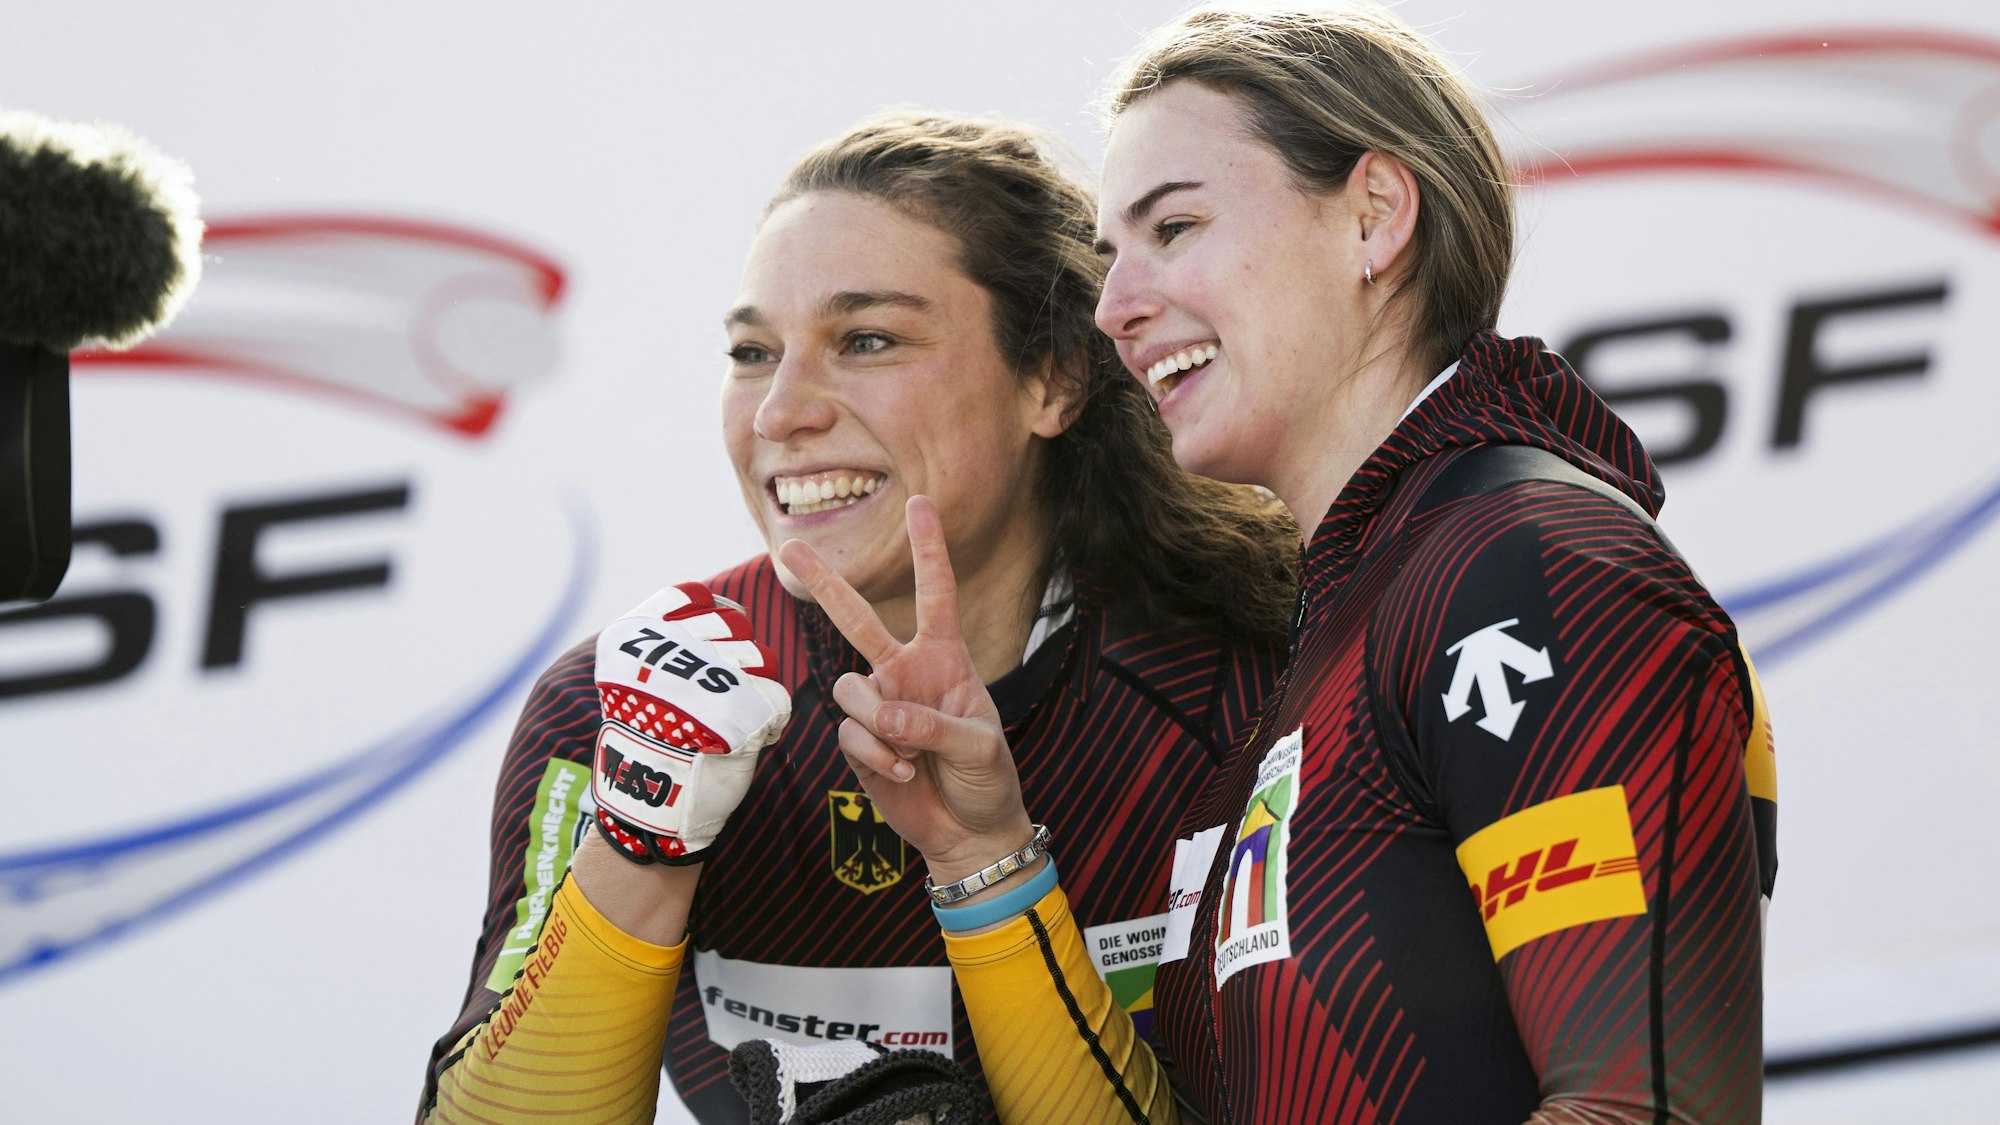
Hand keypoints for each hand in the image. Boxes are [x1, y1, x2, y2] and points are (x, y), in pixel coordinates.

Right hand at [591, 582, 790, 864]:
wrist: (648, 803)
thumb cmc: (647, 739)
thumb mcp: (636, 678)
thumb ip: (671, 642)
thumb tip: (723, 611)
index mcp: (638, 634)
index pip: (694, 596)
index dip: (706, 619)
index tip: (698, 651)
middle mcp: (674, 645)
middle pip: (735, 621)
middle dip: (734, 652)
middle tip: (714, 694)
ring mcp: (712, 673)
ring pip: (763, 657)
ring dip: (753, 685)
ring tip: (726, 717)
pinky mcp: (748, 706)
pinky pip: (776, 697)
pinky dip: (767, 720)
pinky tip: (742, 739)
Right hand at [776, 496, 1034, 883]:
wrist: (969, 832)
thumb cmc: (987, 780)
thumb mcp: (981, 747)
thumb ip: (937, 727)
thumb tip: (888, 714)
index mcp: (945, 658)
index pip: (936, 593)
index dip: (929, 549)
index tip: (920, 501)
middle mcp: (905, 672)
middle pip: (858, 618)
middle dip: (826, 583)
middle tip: (791, 546)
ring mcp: (878, 706)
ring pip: (849, 687)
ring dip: (880, 722)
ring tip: (912, 754)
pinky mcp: (859, 742)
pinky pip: (850, 733)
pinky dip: (877, 756)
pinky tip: (903, 774)